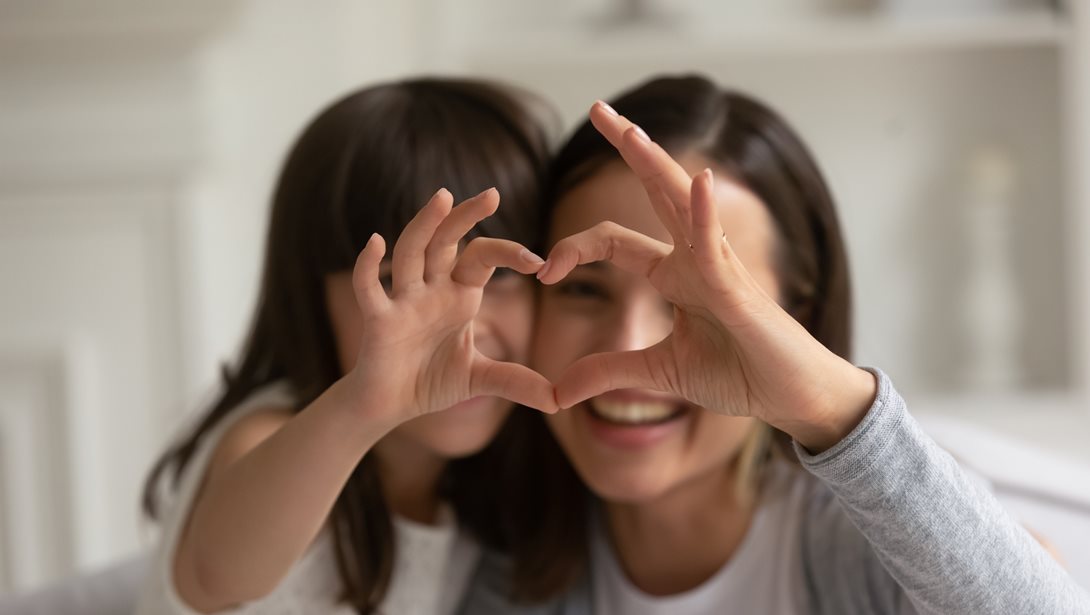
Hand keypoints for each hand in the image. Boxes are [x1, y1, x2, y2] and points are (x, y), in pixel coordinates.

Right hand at [350, 188, 557, 424]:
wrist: (390, 407)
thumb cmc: (430, 382)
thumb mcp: (480, 380)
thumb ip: (515, 381)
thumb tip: (558, 400)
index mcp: (458, 295)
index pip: (482, 258)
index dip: (508, 253)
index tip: (538, 261)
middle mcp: (431, 289)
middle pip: (446, 241)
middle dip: (466, 217)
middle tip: (492, 194)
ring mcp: (403, 301)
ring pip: (411, 252)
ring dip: (424, 225)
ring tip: (443, 197)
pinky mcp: (378, 319)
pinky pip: (369, 287)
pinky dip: (368, 265)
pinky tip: (375, 242)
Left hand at [539, 102, 874, 450]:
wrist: (790, 399)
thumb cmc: (738, 374)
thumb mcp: (658, 373)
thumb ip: (608, 372)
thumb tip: (557, 392)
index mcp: (675, 275)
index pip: (613, 241)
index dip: (572, 249)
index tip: (543, 273)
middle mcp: (695, 259)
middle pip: (654, 192)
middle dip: (627, 149)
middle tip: (597, 107)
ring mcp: (718, 268)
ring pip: (683, 204)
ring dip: (656, 165)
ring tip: (629, 130)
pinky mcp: (738, 291)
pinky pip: (716, 248)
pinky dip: (705, 214)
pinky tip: (698, 181)